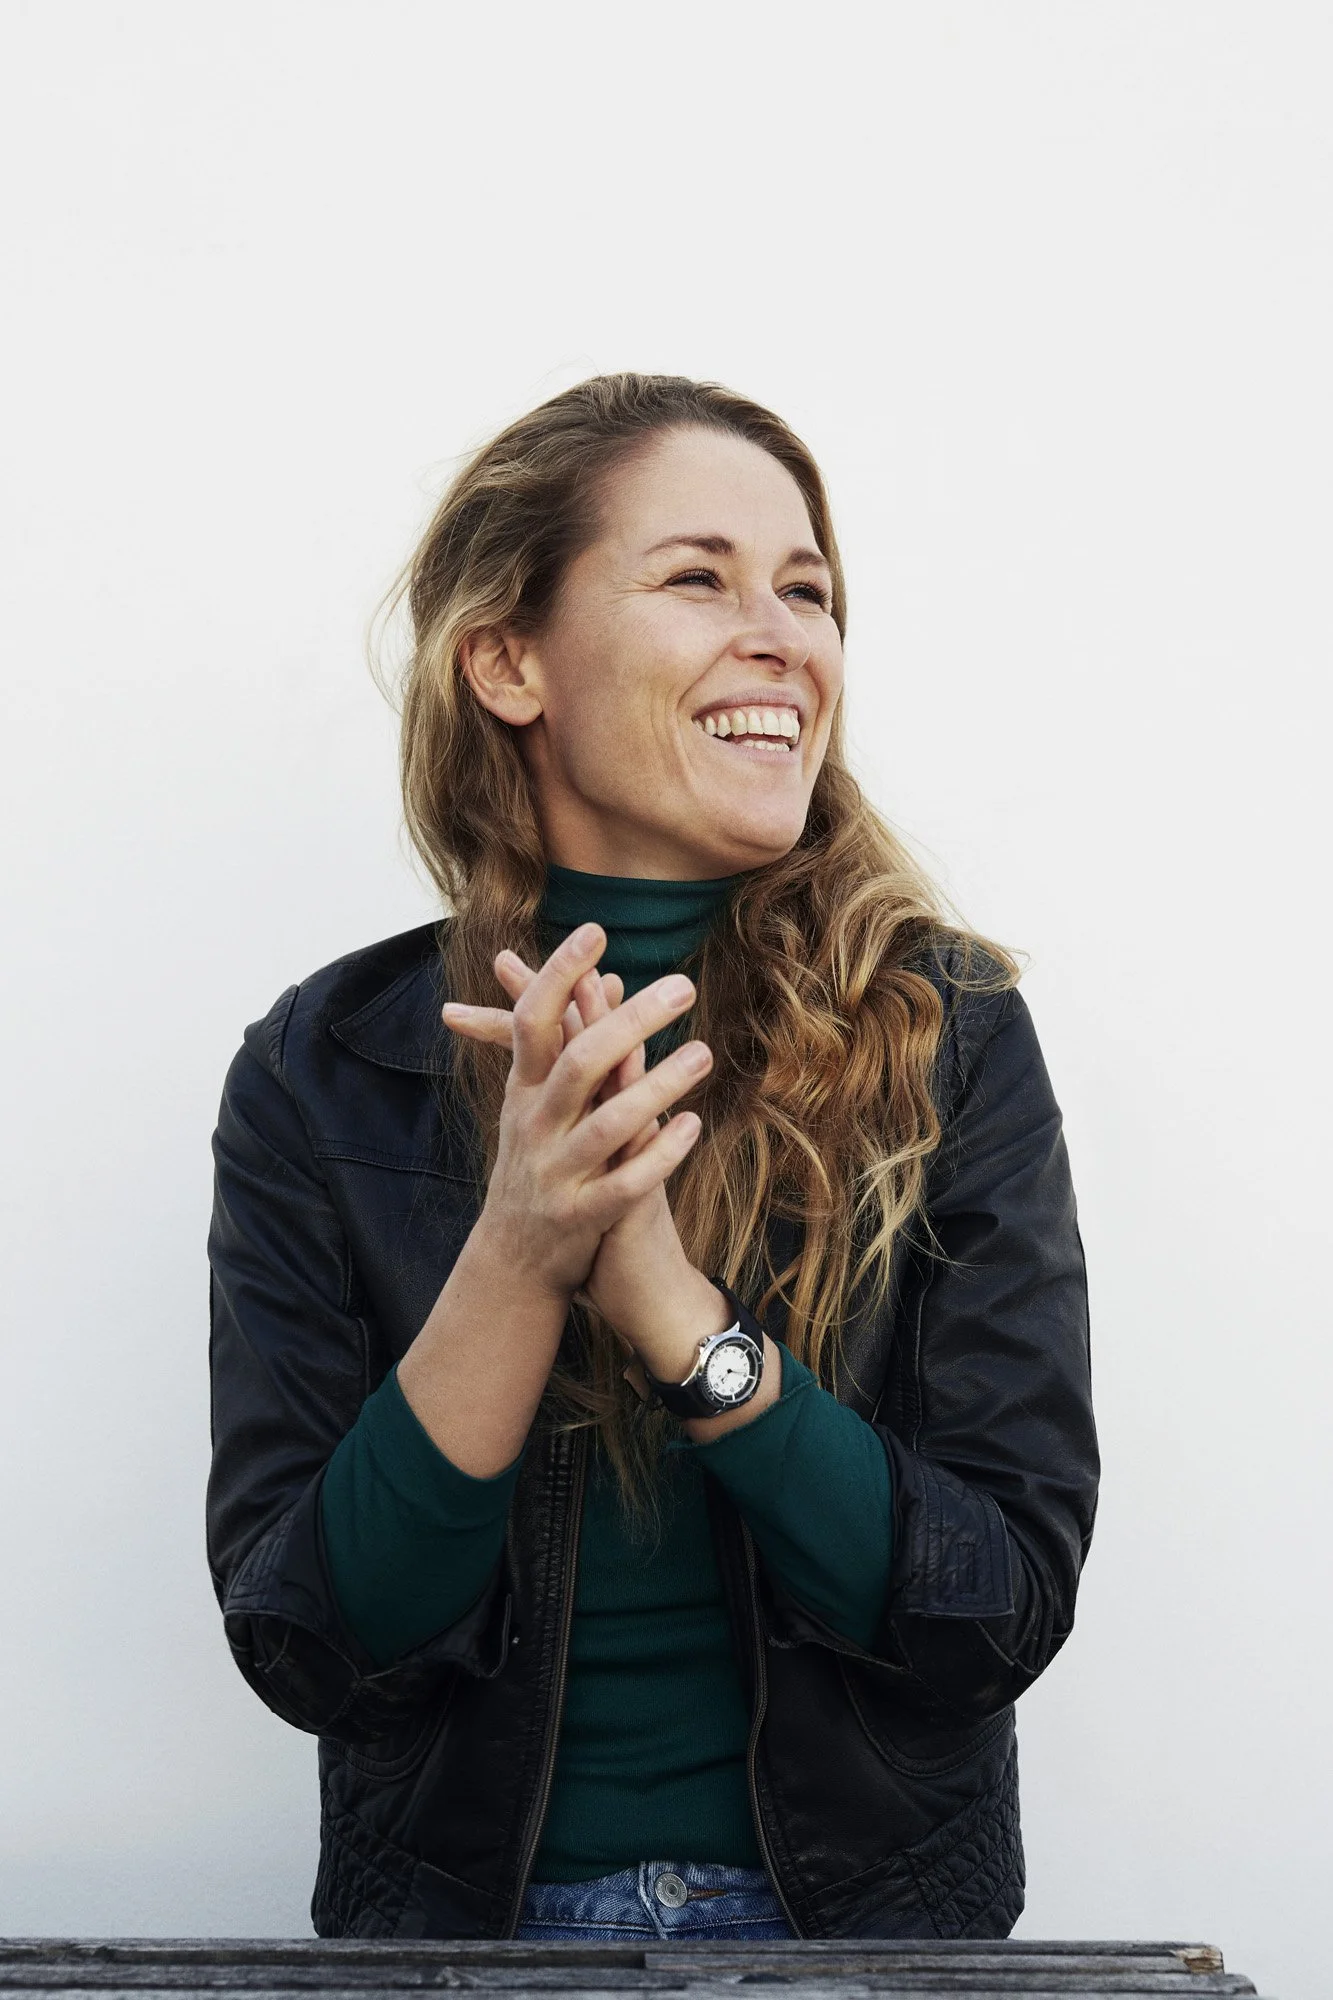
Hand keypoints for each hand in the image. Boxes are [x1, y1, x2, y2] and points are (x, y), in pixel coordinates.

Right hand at [439, 925, 710, 1309]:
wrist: (512, 1259)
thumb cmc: (537, 1161)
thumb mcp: (540, 1099)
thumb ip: (570, 1040)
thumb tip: (604, 977)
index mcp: (523, 1090)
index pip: (533, 1020)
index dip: (560, 974)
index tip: (595, 930)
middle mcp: (533, 1126)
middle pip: (580, 1063)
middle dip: (630, 1022)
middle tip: (683, 985)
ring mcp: (556, 1173)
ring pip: (607, 1125)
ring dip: (658, 1086)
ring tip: (703, 1054)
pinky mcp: (580, 1218)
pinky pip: (624, 1186)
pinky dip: (659, 1156)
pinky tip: (694, 1127)